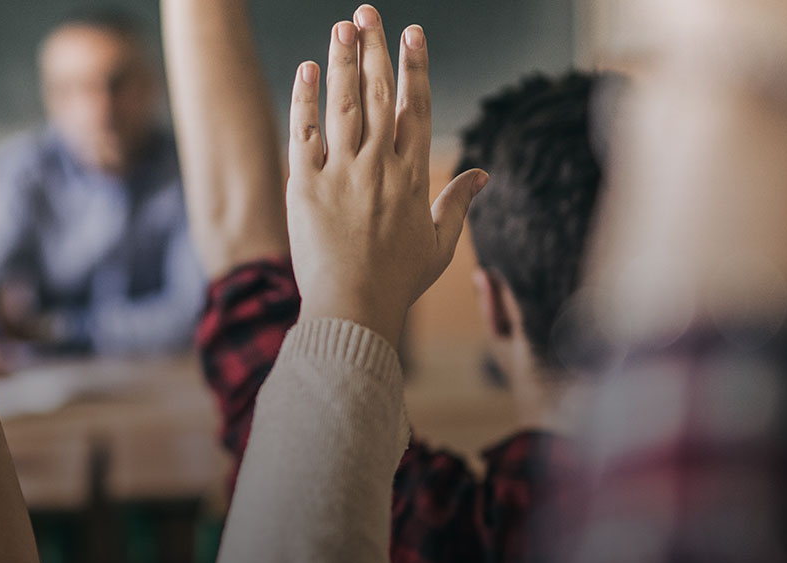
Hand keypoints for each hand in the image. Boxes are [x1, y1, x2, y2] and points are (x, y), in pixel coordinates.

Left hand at [284, 5, 486, 341]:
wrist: (352, 308)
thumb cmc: (397, 281)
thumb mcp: (439, 244)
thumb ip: (458, 202)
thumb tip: (482, 174)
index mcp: (412, 176)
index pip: (416, 107)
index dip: (415, 67)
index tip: (414, 33)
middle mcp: (378, 166)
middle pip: (379, 95)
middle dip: (376, 49)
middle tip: (368, 13)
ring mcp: (341, 173)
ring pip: (344, 104)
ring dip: (343, 61)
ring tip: (342, 26)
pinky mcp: (306, 186)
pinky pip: (305, 132)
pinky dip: (306, 99)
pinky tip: (307, 69)